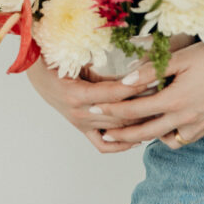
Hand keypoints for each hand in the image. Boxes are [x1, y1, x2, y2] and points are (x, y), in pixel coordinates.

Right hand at [25, 32, 196, 153]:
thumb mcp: (78, 59)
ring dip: (138, 122)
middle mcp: (79, 113)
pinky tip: (138, 138)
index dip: (136, 87)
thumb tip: (134, 75)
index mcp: (77, 94)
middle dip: (144, 105)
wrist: (37, 72)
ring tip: (159, 114)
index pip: (114, 93)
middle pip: (119, 114)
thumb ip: (104, 72)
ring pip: (115, 129)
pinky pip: (102, 144)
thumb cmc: (57, 58)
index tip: (155, 79)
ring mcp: (80, 124)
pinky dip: (120, 144)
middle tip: (165, 95)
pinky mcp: (81, 128)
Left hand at [86, 37, 203, 150]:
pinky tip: (162, 125)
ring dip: (143, 136)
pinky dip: (167, 135)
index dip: (112, 110)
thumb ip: (152, 71)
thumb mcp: (181, 57)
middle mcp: (183, 118)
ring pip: (161, 139)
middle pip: (143, 132)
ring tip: (129, 129)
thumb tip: (125, 82)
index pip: (134, 109)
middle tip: (102, 133)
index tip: (93, 108)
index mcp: (174, 99)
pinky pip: (180, 139)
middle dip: (120, 134)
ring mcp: (196, 126)